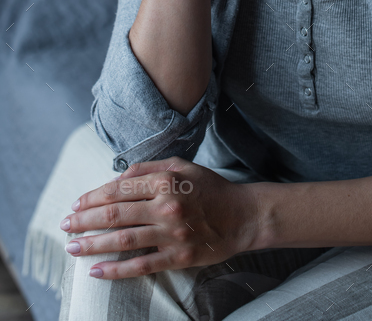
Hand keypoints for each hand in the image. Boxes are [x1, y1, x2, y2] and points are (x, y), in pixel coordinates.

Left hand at [60, 157, 260, 279]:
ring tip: (72, 247)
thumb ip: (148, 168)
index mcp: (165, 180)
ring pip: (123, 240)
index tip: (76, 205)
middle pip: (115, 214)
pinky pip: (141, 265)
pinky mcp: (178, 257)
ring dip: (93, 244)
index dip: (93, 197)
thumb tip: (116, 179)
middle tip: (65, 226)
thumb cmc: (209, 188)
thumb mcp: (181, 166)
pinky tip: (96, 271)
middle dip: (85, 221)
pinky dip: (116, 270)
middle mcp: (167, 206)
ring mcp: (172, 234)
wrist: (241, 216)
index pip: (119, 189)